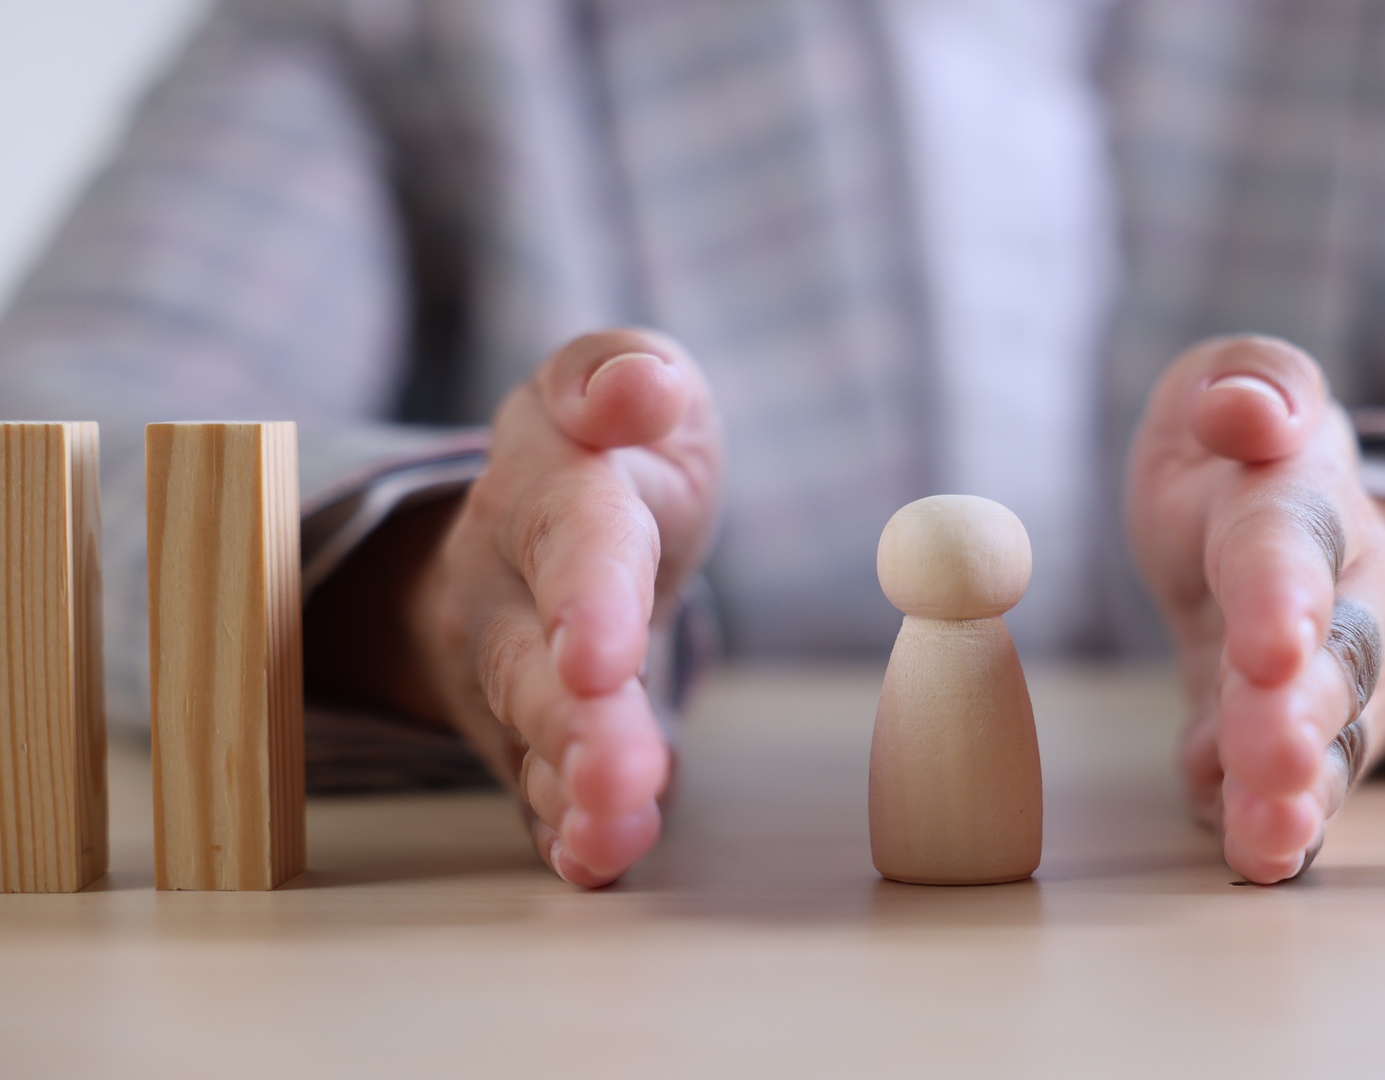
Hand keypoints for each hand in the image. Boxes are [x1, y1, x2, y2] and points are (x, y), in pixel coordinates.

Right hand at [404, 330, 722, 885]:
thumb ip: (625, 373)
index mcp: (547, 490)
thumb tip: (637, 386)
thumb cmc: (611, 449)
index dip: (587, 598)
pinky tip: (600, 861)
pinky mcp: (529, 740)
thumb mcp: (621, 379)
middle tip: (623, 775)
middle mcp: (508, 592)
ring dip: (576, 793)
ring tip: (616, 833)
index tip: (602, 656)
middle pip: (537, 665)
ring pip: (536, 743)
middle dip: (578, 724)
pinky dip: (569, 834)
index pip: (570, 541)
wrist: (549, 525)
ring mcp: (511, 676)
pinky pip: (540, 795)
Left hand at [1127, 336, 1384, 883]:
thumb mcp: (1231, 388)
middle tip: (1275, 755)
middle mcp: (1335, 594)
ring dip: (1299, 784)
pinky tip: (1255, 853)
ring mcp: (1327, 679)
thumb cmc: (1243, 462)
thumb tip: (1244, 408)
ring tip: (1273, 828)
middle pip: (1333, 653)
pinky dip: (1280, 825)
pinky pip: (1305, 790)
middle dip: (1301, 706)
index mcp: (1299, 498)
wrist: (1292, 547)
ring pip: (1330, 735)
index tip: (1271, 639)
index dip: (1282, 589)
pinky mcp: (1307, 744)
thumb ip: (1244, 383)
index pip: (1293, 539)